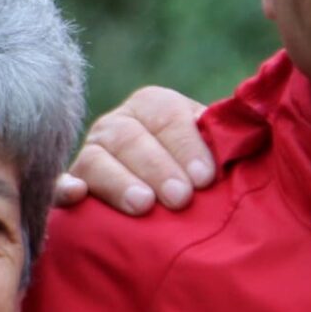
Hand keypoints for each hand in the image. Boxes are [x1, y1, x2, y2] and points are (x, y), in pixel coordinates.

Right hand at [52, 86, 214, 214]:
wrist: (171, 205)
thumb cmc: (199, 178)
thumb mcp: (214, 153)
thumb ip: (226, 140)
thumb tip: (252, 130)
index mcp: (153, 106)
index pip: (165, 115)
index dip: (186, 145)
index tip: (205, 179)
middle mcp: (117, 125)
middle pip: (129, 137)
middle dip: (157, 167)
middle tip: (181, 199)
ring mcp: (90, 154)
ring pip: (95, 159)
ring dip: (119, 181)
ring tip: (143, 205)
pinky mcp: (69, 186)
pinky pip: (58, 183)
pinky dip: (64, 188)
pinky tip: (77, 196)